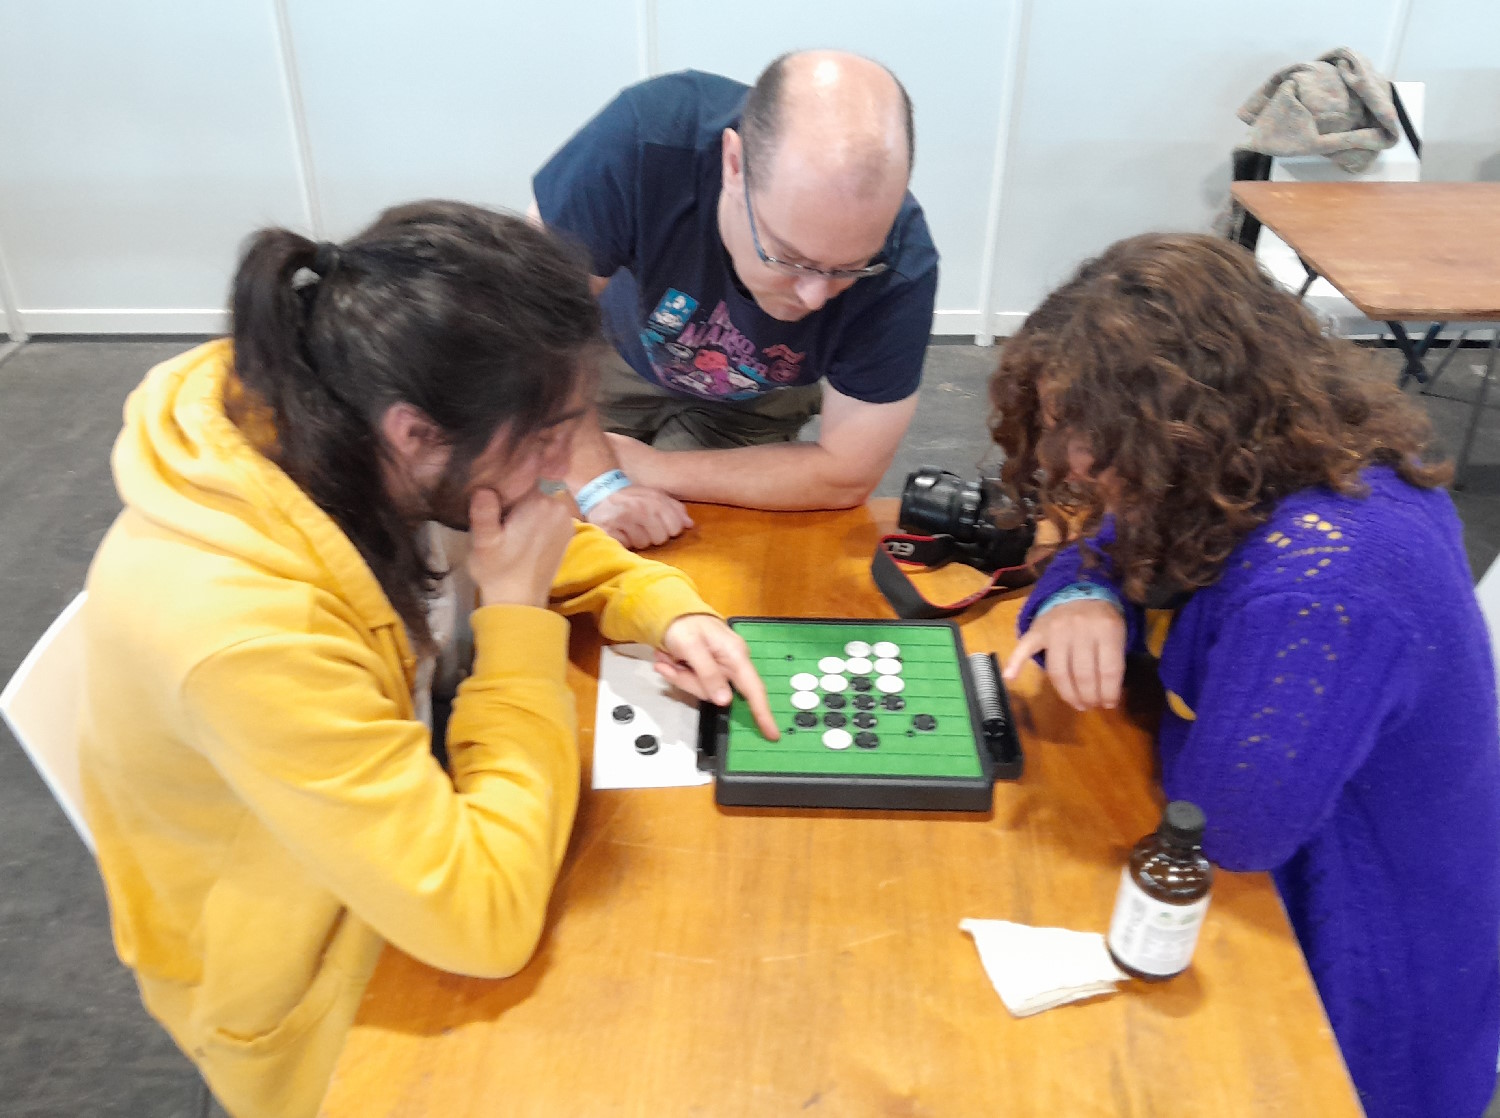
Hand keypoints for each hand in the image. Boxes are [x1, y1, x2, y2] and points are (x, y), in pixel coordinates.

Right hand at [467, 487, 575, 608]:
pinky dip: (540, 513)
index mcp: (539, 502)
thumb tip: (484, 488)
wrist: (520, 601)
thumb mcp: (483, 543)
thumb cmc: (497, 570)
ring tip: (510, 518)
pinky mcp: (568, 530)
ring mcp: (567, 518)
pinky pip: (552, 510)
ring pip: (545, 495)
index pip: (525, 470)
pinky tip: (524, 527)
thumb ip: (484, 513)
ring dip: (529, 502)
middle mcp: (558, 506)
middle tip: (500, 507)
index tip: (496, 489)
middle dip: (519, 489)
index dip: (509, 477)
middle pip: (536, 482)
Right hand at [586, 485, 693, 549]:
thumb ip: (674, 508)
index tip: (661, 524)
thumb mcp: (655, 495)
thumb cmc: (632, 497)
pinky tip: (621, 532)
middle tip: (643, 526)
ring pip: (643, 544)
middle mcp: (639, 509)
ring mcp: (622, 520)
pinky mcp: (608, 531)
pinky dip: (625, 542)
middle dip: (654, 535)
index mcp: (653, 500)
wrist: (600, 492)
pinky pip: (626, 546)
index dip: (671, 529)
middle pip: (661, 538)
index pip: (675, 528)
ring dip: (638, 539)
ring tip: (631, 528)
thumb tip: (689, 524)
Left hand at [655, 614, 779, 739]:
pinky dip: (680, 674)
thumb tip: (725, 701)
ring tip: (670, 657)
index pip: (754, 690)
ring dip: (682, 676)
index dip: (763, 714)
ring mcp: (721, 667)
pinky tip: (672, 659)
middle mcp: (732, 663)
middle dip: (691, 683)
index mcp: (735, 655)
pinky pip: (696, 683)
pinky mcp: (711, 670)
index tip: (772, 734)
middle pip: (718, 693)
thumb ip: (708, 674)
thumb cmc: (684, 624)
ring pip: (703, 689)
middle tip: (673, 664)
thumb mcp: (692, 647)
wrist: (672, 612)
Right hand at [1003, 599, 1125, 711]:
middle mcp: (1080, 628)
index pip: (1108, 669)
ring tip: (1077, 704)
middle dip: (1089, 696)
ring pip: (1058, 671)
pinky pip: (1024, 648)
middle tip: (1091, 705)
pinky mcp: (1037, 630)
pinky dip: (1015, 663)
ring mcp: (1055, 629)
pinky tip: (1010, 678)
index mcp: (1106, 628)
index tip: (1109, 704)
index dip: (1109, 692)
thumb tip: (1108, 695)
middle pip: (1083, 674)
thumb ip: (1114, 658)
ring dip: (1068, 694)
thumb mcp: (1118, 632)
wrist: (1078, 589)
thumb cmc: (1101, 617)